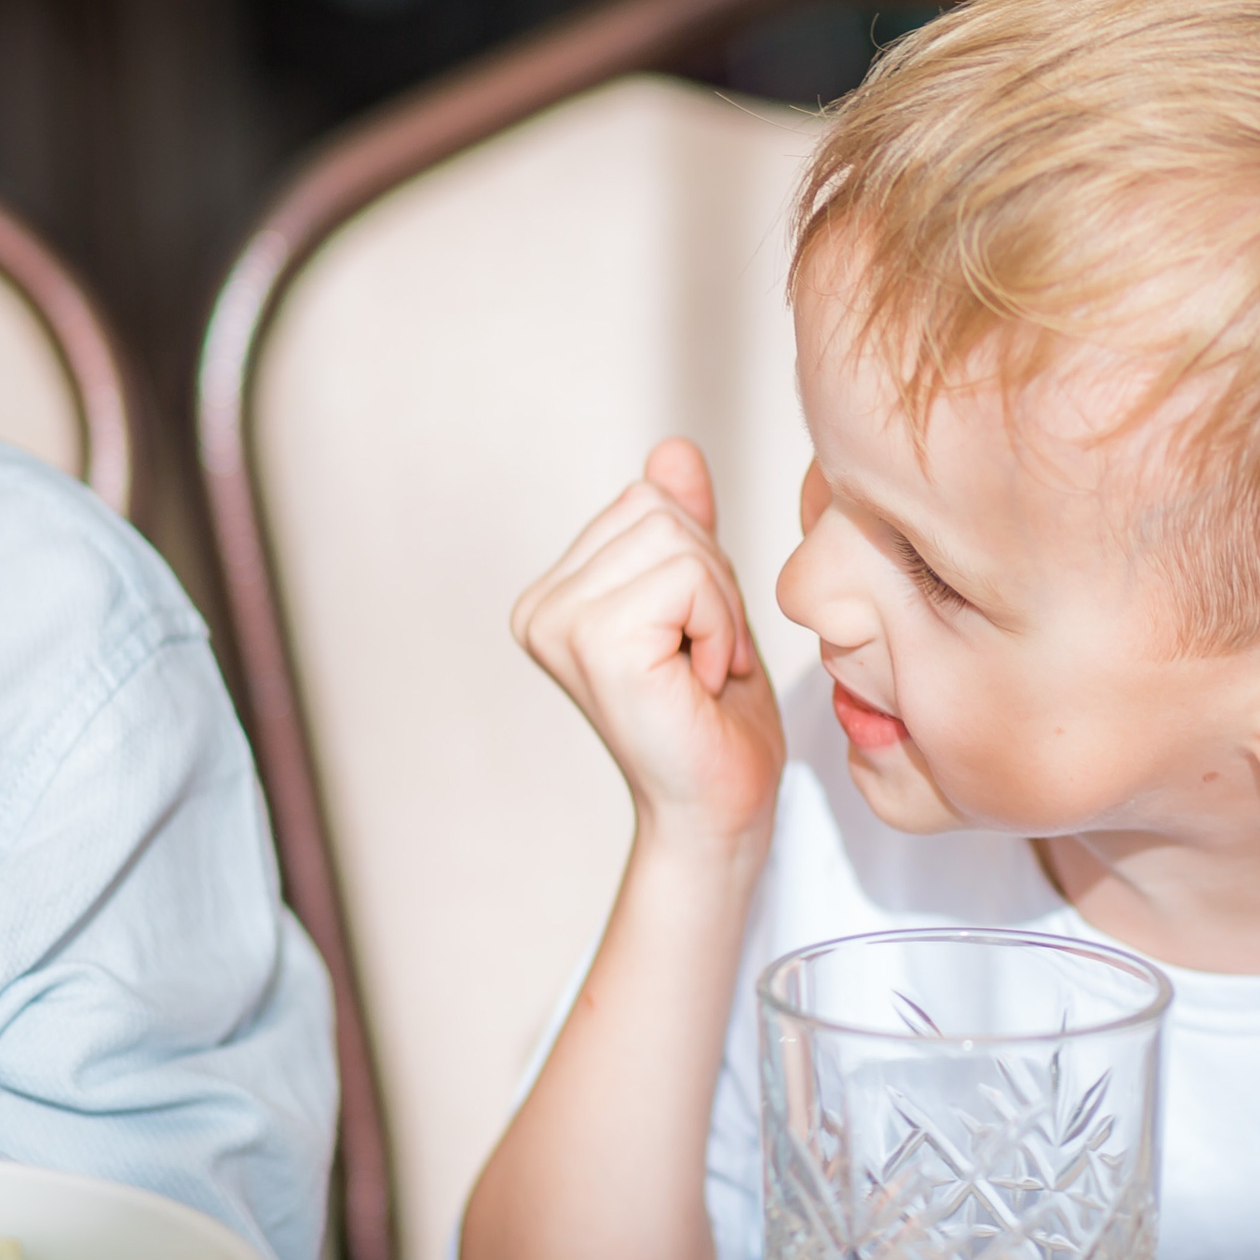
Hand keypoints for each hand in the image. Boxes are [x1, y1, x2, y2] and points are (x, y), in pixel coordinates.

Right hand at [513, 439, 784, 845]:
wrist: (720, 809)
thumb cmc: (716, 719)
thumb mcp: (706, 603)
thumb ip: (684, 528)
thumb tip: (673, 449)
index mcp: (555, 592)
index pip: (647, 499)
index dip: (700, 562)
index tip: (697, 638)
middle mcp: (539, 605)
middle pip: (661, 509)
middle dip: (714, 580)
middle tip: (706, 657)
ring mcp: (558, 622)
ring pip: (679, 539)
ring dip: (720, 607)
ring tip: (703, 670)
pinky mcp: (594, 642)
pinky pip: (688, 577)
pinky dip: (720, 626)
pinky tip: (701, 682)